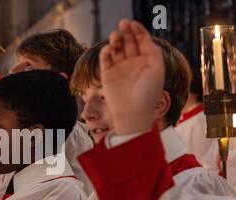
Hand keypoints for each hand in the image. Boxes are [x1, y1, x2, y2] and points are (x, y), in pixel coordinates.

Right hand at [99, 20, 164, 134]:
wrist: (133, 113)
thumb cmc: (148, 93)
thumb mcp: (157, 68)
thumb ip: (153, 50)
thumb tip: (144, 37)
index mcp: (147, 61)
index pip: (142, 40)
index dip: (138, 30)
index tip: (133, 24)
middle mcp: (133, 63)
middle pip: (129, 41)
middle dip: (126, 31)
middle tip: (123, 24)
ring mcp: (120, 68)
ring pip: (116, 48)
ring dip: (116, 40)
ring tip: (116, 36)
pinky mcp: (107, 74)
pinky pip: (105, 58)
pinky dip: (106, 51)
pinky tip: (110, 48)